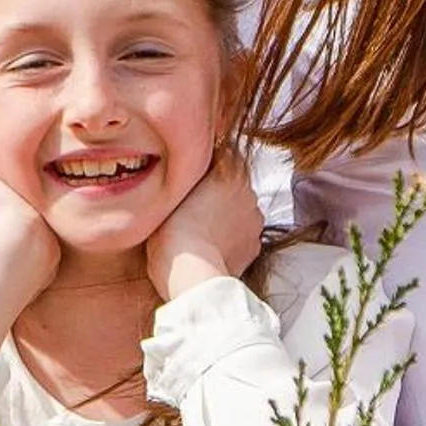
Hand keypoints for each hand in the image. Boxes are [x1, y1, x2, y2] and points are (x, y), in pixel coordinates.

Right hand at [145, 146, 263, 300]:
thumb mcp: (170, 191)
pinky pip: (243, 234)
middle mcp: (249, 191)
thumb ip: (185, 174)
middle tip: (192, 204)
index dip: (206, 161)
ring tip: (201, 229)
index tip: (191, 173)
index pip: (224, 152)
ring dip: (226, 214)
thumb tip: (188, 165)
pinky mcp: (256, 245)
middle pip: (233, 182)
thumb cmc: (173, 230)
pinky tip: (211, 246)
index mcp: (230, 170)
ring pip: (240, 209)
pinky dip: (231, 237)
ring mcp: (255, 220)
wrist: (191, 273)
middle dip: (217, 189)